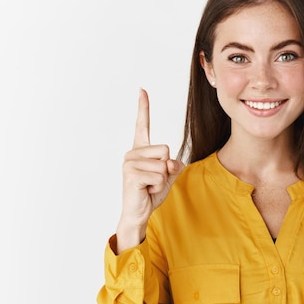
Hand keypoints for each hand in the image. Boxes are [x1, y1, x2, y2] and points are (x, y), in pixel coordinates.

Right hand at [116, 89, 183, 252]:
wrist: (138, 214)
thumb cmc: (150, 193)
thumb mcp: (168, 176)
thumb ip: (173, 165)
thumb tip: (171, 162)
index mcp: (140, 150)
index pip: (142, 125)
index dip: (143, 107)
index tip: (142, 90)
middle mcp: (132, 153)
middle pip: (166, 149)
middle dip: (166, 168)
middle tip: (153, 181)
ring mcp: (129, 163)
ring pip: (164, 165)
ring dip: (162, 180)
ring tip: (148, 187)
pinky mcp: (131, 174)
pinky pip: (159, 176)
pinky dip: (158, 186)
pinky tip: (146, 191)